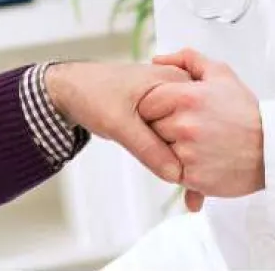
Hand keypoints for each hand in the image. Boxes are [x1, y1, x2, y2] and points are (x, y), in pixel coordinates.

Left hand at [44, 61, 190, 183]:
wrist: (72, 88)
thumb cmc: (93, 94)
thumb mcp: (119, 123)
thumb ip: (147, 147)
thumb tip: (174, 173)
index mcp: (175, 82)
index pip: (202, 116)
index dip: (198, 145)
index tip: (193, 171)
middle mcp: (179, 90)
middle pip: (197, 130)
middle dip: (195, 159)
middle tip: (194, 192)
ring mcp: (172, 103)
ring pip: (187, 138)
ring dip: (187, 163)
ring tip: (192, 194)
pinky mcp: (162, 115)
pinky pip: (176, 140)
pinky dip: (176, 159)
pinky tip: (181, 186)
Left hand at [139, 49, 264, 211]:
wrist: (271, 149)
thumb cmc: (245, 111)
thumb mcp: (221, 74)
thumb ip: (187, 59)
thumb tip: (157, 60)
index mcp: (187, 97)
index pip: (146, 102)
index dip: (156, 106)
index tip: (170, 111)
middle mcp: (184, 124)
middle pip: (150, 127)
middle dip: (163, 126)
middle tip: (187, 128)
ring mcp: (187, 152)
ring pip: (158, 150)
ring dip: (170, 148)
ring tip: (195, 144)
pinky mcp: (193, 177)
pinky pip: (170, 171)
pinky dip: (180, 167)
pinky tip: (199, 159)